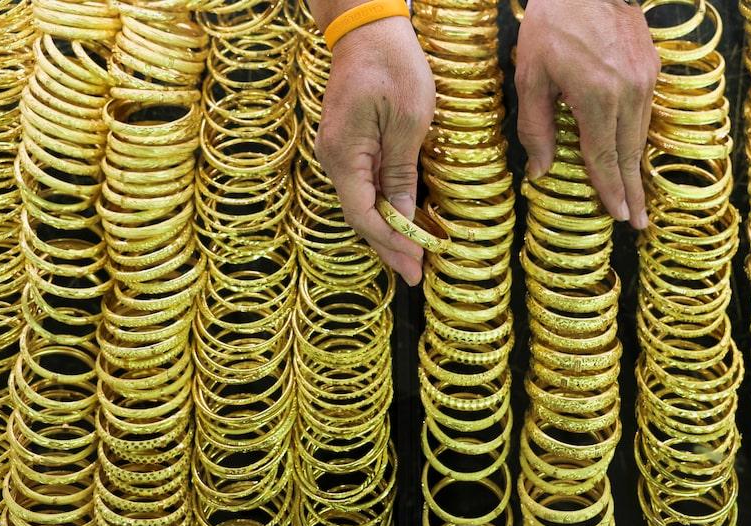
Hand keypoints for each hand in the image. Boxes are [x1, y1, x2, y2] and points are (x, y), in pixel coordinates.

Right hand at [314, 16, 435, 285]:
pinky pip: (366, 185)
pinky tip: (404, 221)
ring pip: (363, 203)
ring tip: (413, 255)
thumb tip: (404, 215)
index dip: (390, 242)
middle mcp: (335, 158)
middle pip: (360, 215)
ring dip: (388, 230)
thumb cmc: (392, 66)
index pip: (364, 215)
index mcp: (344, 155)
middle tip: (415, 273)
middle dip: (389, 246)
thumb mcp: (408, 121)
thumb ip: (403, 172)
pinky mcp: (351, 144)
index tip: (416, 263)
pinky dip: (386, 207)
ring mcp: (341, 152)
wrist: (367, 27)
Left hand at [516, 0, 659, 229]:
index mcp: (597, 97)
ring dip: (636, 166)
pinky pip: (645, 111)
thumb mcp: (530, 76)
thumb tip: (540, 172)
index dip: (610, 190)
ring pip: (641, 133)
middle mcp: (629, 90)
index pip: (604, 157)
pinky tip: (633, 154)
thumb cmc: (551, 24)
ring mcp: (645, 77)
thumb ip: (535, 128)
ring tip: (635, 195)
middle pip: (629, 153)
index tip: (619, 216)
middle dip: (632, 190)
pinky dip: (638, 137)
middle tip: (637, 222)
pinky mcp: (651, 66)